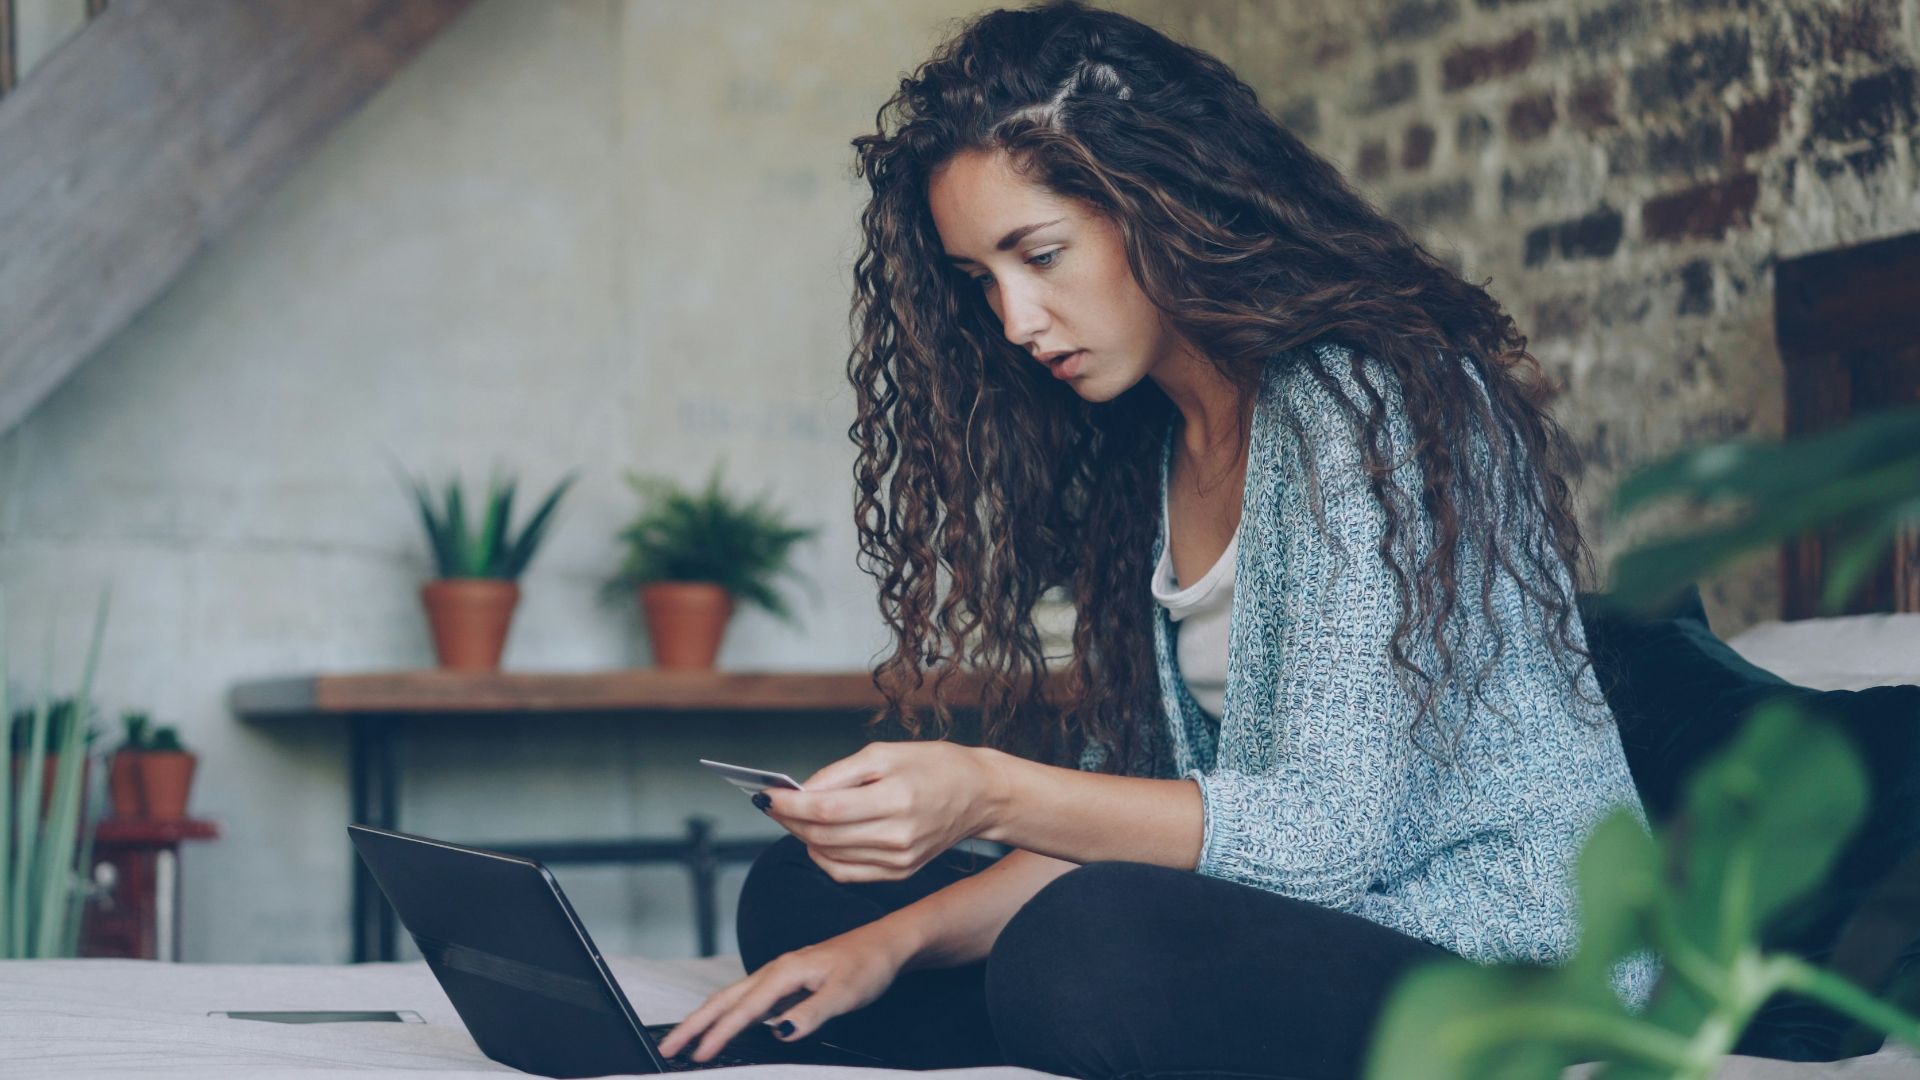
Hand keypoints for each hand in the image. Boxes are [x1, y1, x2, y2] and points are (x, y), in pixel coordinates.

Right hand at [654, 923, 910, 1062]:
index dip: (718, 1034)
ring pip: (732, 998)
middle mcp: (775, 971)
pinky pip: (747, 999)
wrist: (886, 943)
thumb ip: (811, 1014)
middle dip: (693, 1024)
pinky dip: (728, 1013)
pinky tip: (725, 1026)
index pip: (743, 1009)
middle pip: (724, 999)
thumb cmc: (868, 964)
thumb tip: (781, 1033)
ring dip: (706, 1018)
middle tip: (668, 1048)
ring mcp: (779, 975)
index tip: (697, 1056)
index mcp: (784, 972)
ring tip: (685, 1040)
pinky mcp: (787, 982)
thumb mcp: (845, 994)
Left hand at [760, 741, 1008, 882]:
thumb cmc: (934, 766)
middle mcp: (897, 836)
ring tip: (793, 817)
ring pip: (829, 856)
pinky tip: (817, 837)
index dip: (790, 804)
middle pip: (823, 835)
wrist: (980, 795)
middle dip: (790, 819)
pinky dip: (823, 856)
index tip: (766, 795)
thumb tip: (801, 791)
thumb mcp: (886, 754)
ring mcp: (899, 860)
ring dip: (802, 837)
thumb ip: (840, 774)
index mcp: (896, 800)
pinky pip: (846, 872)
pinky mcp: (900, 873)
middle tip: (773, 804)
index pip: (826, 810)